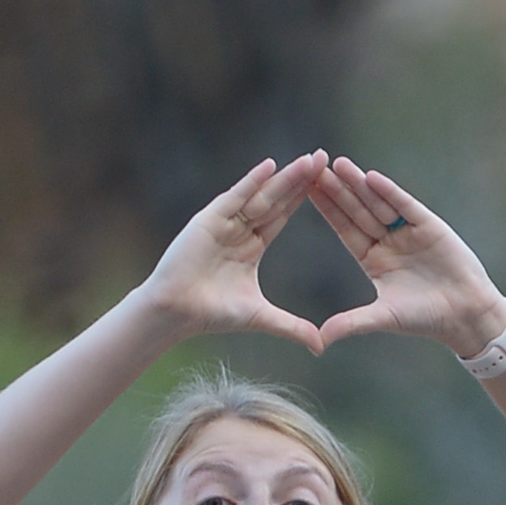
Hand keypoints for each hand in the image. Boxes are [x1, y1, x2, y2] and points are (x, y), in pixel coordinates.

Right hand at [141, 158, 329, 351]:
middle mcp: (240, 229)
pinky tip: (271, 166)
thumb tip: (321, 347)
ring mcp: (225, 221)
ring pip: (261, 195)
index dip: (304, 199)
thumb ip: (292, 328)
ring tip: (309, 159)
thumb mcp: (262, 317)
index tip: (328, 184)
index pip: (283, 216)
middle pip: (276, 199)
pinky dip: (252, 181)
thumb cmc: (214, 313)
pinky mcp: (210, 219)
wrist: (177, 311)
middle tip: (324, 157)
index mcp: (253, 246)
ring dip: (285, 177)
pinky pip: (235, 197)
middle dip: (300, 180)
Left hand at [307, 161, 505, 358]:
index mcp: (373, 260)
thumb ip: (351, 323)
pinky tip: (371, 177)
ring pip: (378, 203)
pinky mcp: (428, 225)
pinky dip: (389, 192)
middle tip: (314, 166)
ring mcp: (407, 231)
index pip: (345, 229)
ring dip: (358, 184)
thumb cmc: (425, 318)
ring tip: (338, 164)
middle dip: (337, 190)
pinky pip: (405, 205)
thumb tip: (319, 341)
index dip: (327, 210)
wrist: (466, 314)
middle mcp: (388, 242)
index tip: (306, 190)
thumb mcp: (383, 318)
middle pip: (357, 211)